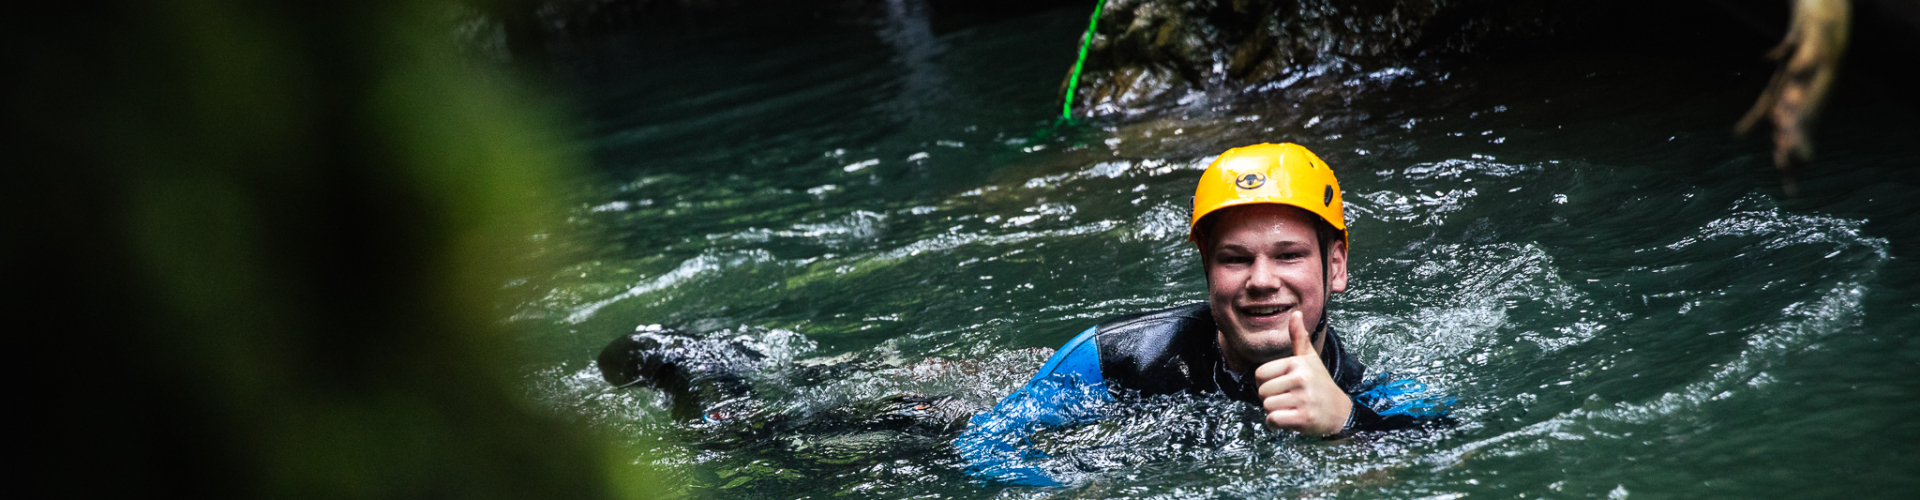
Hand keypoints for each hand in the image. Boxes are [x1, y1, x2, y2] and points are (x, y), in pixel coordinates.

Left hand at [1253, 311, 1351, 435]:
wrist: (1339, 411)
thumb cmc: (1319, 383)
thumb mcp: (1310, 359)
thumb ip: (1299, 337)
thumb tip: (1296, 312)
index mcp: (1297, 363)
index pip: (1259, 374)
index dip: (1266, 382)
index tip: (1282, 385)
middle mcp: (1300, 379)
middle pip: (1262, 392)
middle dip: (1271, 398)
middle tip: (1289, 398)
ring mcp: (1303, 399)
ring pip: (1267, 407)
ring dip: (1275, 411)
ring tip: (1291, 407)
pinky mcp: (1304, 418)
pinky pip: (1273, 420)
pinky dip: (1277, 423)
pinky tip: (1290, 419)